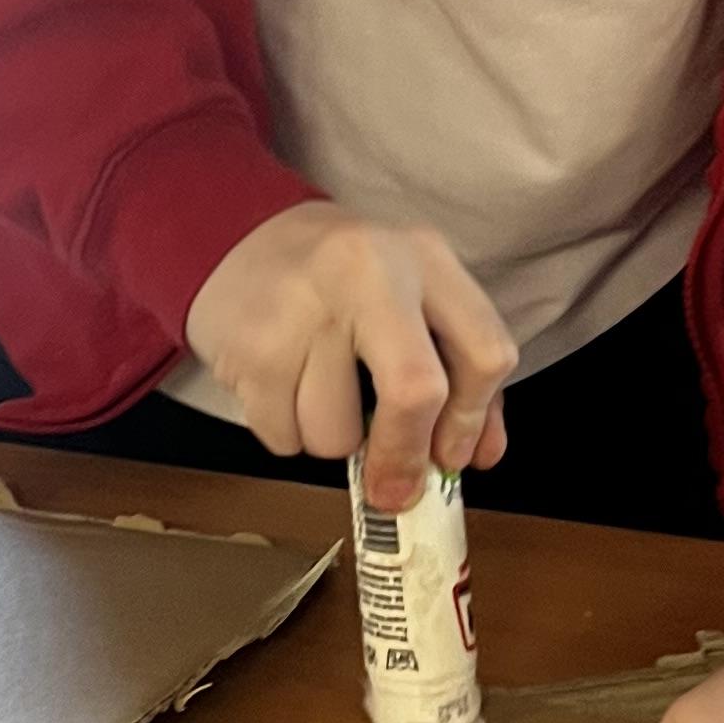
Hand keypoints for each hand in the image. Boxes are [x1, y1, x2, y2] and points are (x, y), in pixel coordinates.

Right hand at [183, 207, 515, 509]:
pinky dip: (287, 431)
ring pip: (336, 433)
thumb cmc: (342, 280)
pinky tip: (282, 384)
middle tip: (394, 488)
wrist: (238, 235)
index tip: (452, 456)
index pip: (485, 351)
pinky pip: (284, 437)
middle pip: (415, 391)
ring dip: (332, 438)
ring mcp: (304, 307)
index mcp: (425, 257)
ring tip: (318, 390)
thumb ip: (457, 371)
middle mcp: (367, 271)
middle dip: (405, 455)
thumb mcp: (413, 299)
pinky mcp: (253, 346)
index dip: (473, 420)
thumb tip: (476, 454)